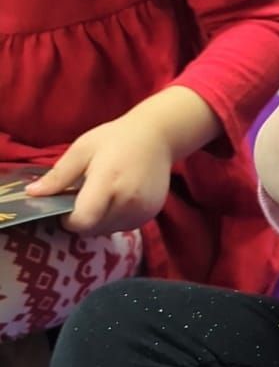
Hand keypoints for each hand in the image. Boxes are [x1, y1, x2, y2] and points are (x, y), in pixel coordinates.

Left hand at [27, 114, 172, 236]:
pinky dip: (114, 218)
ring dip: (98, 220)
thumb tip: (31, 194)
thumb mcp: (82, 149)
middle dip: (82, 219)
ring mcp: (142, 210)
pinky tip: (117, 198)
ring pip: (107, 230)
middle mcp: (128, 201)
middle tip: (82, 196)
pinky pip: (123, 227)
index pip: (83, 221)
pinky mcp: (150, 215)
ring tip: (101, 195)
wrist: (158, 136)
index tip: (64, 205)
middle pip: (93, 229)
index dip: (68, 219)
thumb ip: (58, 175)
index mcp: (108, 182)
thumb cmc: (116, 138)